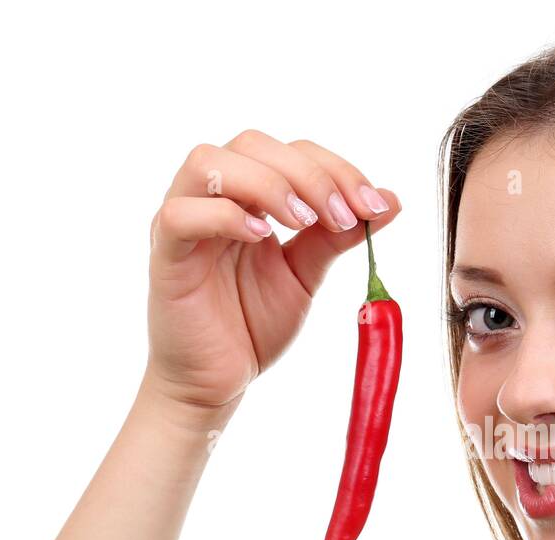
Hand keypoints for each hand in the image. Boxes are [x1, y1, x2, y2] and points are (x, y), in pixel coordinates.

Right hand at [145, 129, 401, 407]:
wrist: (216, 379)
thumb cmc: (251, 324)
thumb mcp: (306, 274)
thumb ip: (338, 237)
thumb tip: (390, 200)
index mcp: (248, 196)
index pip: (292, 152)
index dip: (336, 169)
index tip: (373, 206)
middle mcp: (212, 196)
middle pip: (253, 144)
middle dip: (309, 174)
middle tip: (342, 218)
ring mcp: (184, 221)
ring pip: (209, 162)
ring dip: (268, 184)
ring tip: (304, 222)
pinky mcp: (164, 254)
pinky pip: (180, 214)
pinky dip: (224, 216)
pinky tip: (263, 238)